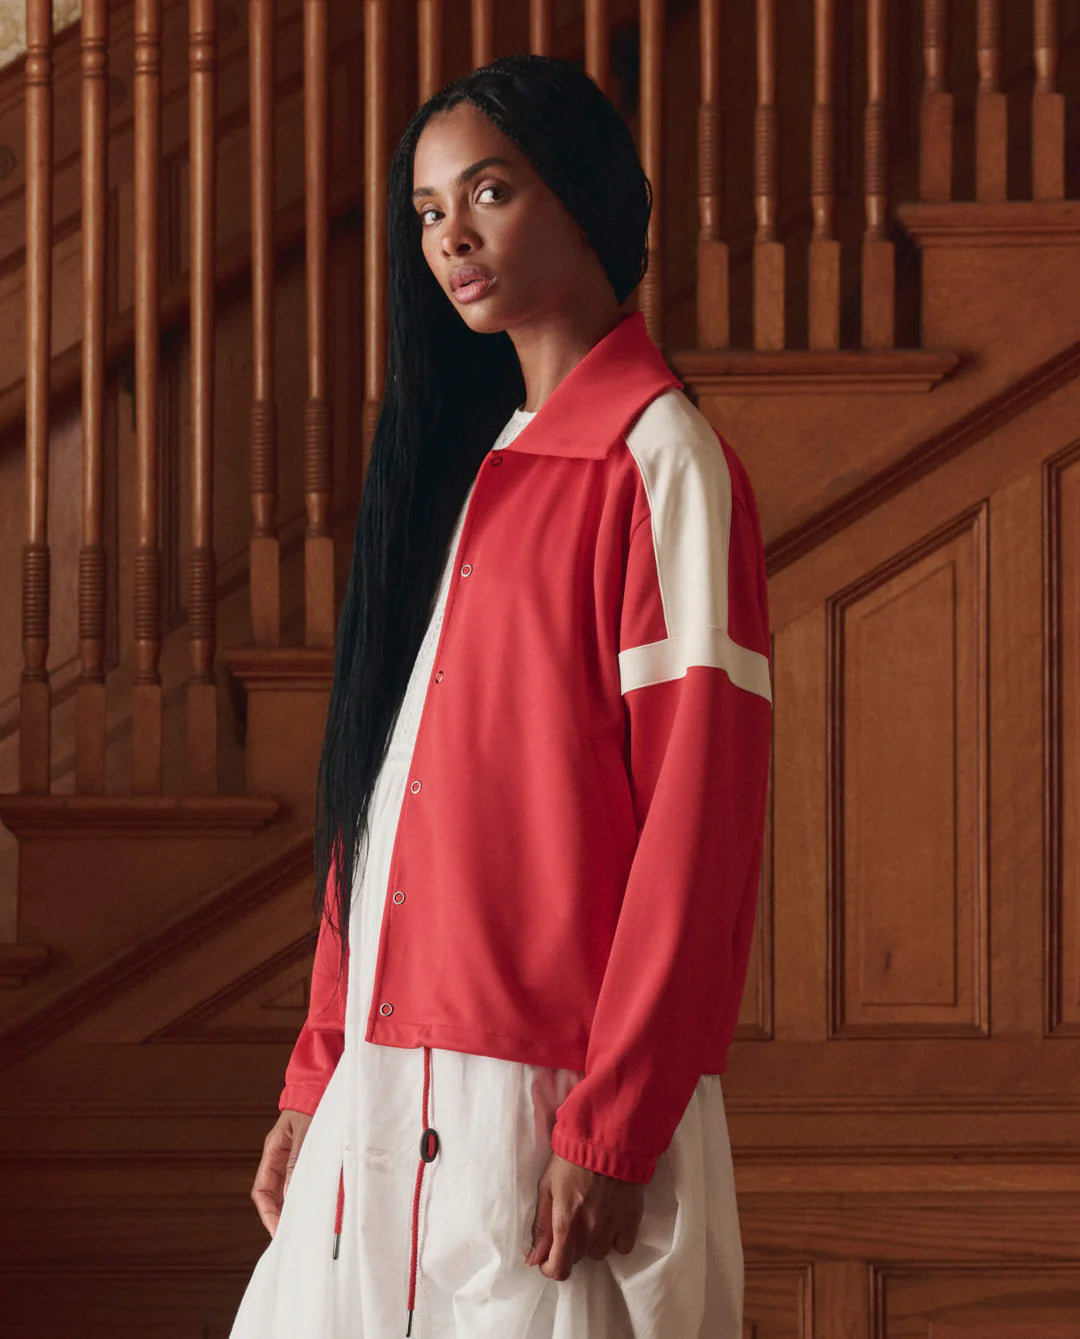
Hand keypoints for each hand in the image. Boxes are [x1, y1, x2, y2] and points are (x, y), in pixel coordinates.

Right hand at [250, 1108, 312, 1236]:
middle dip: (279, 1217)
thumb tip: (290, 1192)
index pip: (262, 1191)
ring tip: (304, 1228)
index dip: (267, 1213)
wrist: (320, 1089)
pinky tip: (316, 1209)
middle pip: (272, 1196)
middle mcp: (279, 1159)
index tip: (277, 1231)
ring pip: (287, 1192)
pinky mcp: (306, 1160)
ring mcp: (291, 1160)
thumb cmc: (312, 1107)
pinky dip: (306, 1197)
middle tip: (291, 1237)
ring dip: (293, 1210)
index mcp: (272, 1152)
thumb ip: (297, 1160)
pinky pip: (302, 1183)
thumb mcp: (305, 1133)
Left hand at [524, 1150, 644, 1279]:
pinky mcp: (632, 1221)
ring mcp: (612, 1228)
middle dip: (570, 1245)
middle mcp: (589, 1231)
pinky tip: (611, 1220)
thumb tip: (533, 1258)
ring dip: (592, 1241)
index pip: (559, 1269)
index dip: (550, 1267)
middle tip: (572, 1220)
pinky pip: (623, 1247)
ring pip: (599, 1253)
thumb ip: (541, 1225)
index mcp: (565, 1223)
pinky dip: (615, 1239)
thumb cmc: (571, 1159)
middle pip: (577, 1258)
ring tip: (592, 1216)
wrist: (608, 1138)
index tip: (549, 1256)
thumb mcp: (547, 1186)